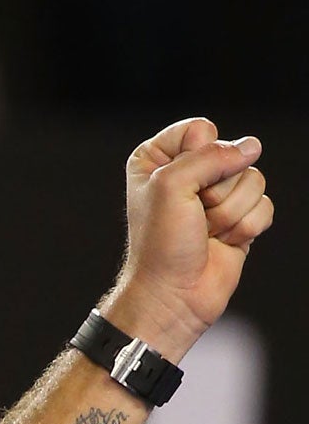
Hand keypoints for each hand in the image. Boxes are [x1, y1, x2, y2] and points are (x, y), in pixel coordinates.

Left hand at [101, 117, 272, 361]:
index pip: (201, 130)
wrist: (173, 294)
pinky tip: (222, 241)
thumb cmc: (160, 244)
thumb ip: (210, 156)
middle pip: (232, 154)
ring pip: (254, 180)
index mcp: (158, 158)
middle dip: (218, 190)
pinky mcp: (239, 217)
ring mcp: (216, 196)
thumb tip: (251, 146)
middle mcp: (187, 172)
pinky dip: (246, 226)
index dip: (199, 156)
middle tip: (195, 215)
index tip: (179, 187)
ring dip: (231, 212)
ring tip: (207, 231)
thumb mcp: (171, 186)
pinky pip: (265, 205)